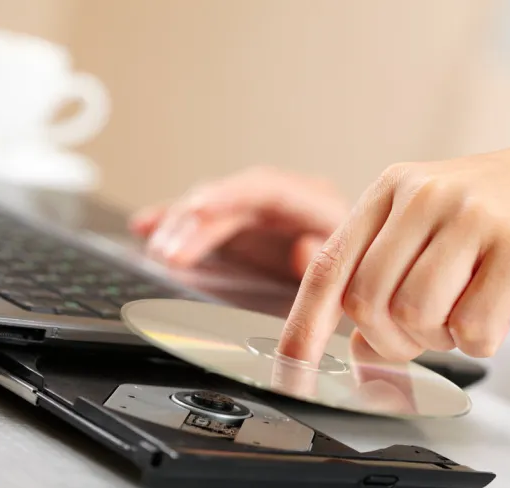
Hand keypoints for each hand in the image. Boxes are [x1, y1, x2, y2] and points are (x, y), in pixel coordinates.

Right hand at [129, 166, 348, 279]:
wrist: (365, 276)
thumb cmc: (359, 274)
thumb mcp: (353, 272)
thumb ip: (328, 261)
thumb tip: (304, 251)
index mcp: (314, 201)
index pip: (265, 188)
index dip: (228, 195)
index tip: (197, 209)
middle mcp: (284, 198)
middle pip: (230, 199)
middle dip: (196, 223)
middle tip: (170, 253)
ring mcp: (260, 212)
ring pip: (212, 208)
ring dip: (180, 227)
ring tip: (156, 250)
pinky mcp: (243, 228)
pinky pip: (204, 221)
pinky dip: (174, 224)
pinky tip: (145, 227)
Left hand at [278, 134, 509, 361]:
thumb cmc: (497, 215)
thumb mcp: (430, 232)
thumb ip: (386, 281)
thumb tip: (359, 349)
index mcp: (392, 190)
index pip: (329, 264)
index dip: (304, 322)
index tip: (292, 363)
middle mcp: (425, 196)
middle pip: (369, 302)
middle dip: (390, 340)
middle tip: (422, 333)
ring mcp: (473, 217)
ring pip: (416, 316)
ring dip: (438, 339)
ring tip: (463, 313)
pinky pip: (473, 328)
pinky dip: (479, 341)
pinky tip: (495, 314)